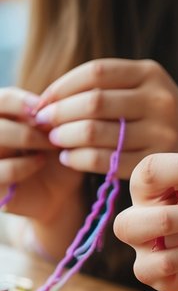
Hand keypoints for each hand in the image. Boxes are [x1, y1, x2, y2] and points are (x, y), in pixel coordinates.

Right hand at [0, 86, 82, 232]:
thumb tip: (46, 105)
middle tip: (51, 129)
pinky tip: (40, 162)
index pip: (1, 99)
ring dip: (27, 138)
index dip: (20, 100)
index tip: (43, 107)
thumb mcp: (56, 132)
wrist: (59, 191)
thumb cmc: (56, 153)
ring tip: (51, 144)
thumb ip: (48, 116)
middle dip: (26, 120)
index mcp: (3, 118)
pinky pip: (1, 169)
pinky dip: (23, 164)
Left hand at [33, 59, 177, 180]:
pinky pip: (104, 159)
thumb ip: (106, 88)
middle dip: (58, 113)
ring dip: (63, 137)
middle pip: (92, 102)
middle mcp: (159, 99)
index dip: (62, 86)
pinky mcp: (155, 161)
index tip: (42, 100)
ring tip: (53, 140)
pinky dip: (78, 159)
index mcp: (151, 73)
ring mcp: (160, 131)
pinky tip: (69, 158)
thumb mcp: (145, 90)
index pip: (96, 72)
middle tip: (41, 122)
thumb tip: (47, 99)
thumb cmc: (160, 118)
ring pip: (94, 132)